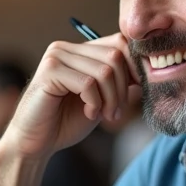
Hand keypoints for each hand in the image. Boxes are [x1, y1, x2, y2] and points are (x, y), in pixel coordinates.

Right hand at [0, 33, 140, 159]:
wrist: (35, 142)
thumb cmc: (67, 121)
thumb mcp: (102, 98)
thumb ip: (120, 81)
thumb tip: (150, 69)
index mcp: (79, 50)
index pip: (120, 42)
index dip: (134, 67)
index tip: (136, 92)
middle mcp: (66, 47)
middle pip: (116, 55)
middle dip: (122, 88)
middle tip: (116, 113)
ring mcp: (56, 57)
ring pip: (105, 70)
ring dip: (111, 99)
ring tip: (105, 115)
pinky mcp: (49, 72)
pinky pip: (88, 83)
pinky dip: (95, 102)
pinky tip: (88, 113)